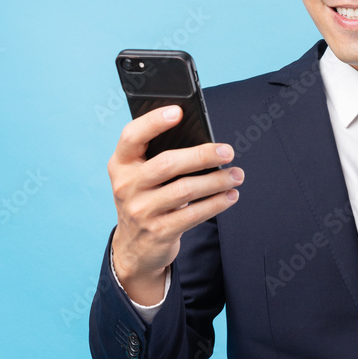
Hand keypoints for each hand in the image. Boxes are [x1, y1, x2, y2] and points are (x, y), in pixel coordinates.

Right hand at [107, 105, 242, 304]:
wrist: (134, 247)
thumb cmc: (146, 197)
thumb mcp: (141, 176)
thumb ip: (159, 156)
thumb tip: (205, 140)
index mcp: (120, 164)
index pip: (132, 136)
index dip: (153, 122)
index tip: (178, 112)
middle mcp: (126, 186)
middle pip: (167, 164)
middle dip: (202, 155)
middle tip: (228, 151)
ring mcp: (141, 211)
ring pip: (185, 190)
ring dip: (217, 181)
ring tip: (237, 175)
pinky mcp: (158, 232)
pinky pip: (193, 215)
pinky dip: (216, 203)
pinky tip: (230, 195)